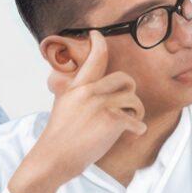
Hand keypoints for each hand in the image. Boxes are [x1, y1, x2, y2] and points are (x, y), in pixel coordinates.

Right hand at [6, 33, 143, 192]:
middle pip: (125, 79)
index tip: (97, 34)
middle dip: (131, 92)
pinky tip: (133, 133)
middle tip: (128, 106)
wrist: (53, 157)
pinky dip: (138, 129)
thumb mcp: (63, 106)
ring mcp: (101, 105)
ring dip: (136, 113)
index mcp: (77, 87)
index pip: (92, 58)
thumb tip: (87, 88)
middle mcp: (90, 91)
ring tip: (129, 123)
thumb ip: (76, 94)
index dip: (98, 42)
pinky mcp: (111, 121)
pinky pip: (136, 121)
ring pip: (134, 100)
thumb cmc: (59, 137)